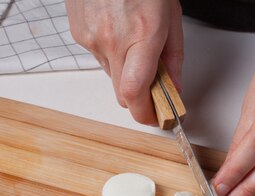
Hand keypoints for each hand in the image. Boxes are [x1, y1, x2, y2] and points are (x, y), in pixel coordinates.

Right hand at [65, 0, 183, 124]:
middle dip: (140, 96)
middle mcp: (112, 40)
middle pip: (123, 92)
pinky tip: (118, 32)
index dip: (144, 114)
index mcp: (142, 34)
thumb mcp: (171, 18)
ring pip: (111, 76)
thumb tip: (175, 89)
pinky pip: (98, 58)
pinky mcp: (79, 34)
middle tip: (154, 86)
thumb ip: (174, 59)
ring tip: (135, 44)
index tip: (155, 118)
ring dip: (125, 71)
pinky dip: (111, 54)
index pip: (135, 92)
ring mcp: (91, 38)